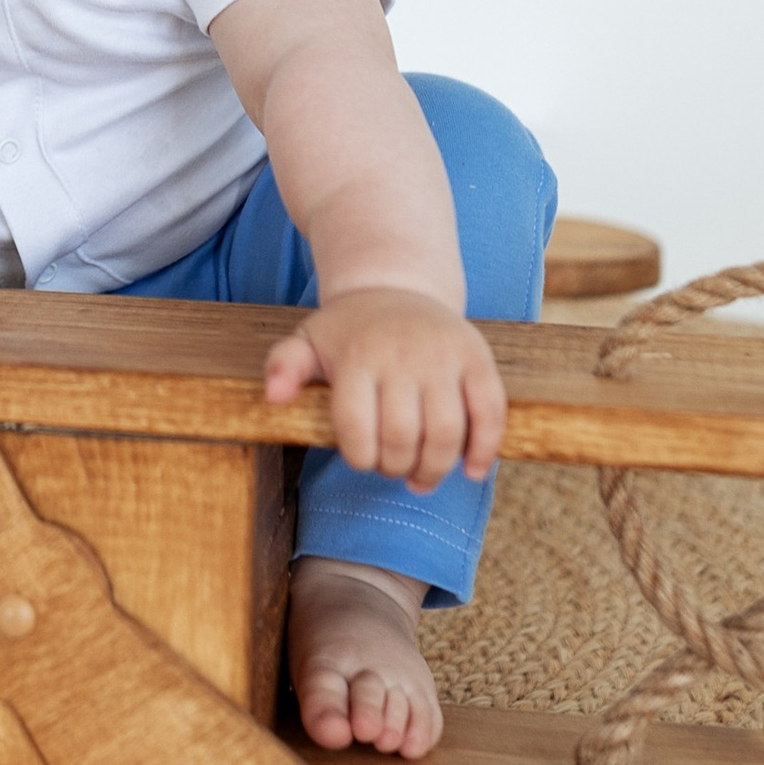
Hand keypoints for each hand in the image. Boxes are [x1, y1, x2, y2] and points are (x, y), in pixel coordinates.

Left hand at [263, 287, 505, 490]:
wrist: (398, 287)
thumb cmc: (350, 330)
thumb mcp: (308, 340)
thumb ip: (285, 366)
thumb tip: (273, 397)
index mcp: (358, 357)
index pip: (355, 428)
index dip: (359, 458)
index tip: (362, 459)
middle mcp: (402, 355)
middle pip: (402, 437)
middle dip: (394, 467)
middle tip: (392, 469)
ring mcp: (443, 356)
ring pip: (447, 432)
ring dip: (435, 468)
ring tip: (422, 477)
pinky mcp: (477, 358)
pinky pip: (490, 411)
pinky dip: (485, 448)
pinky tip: (472, 469)